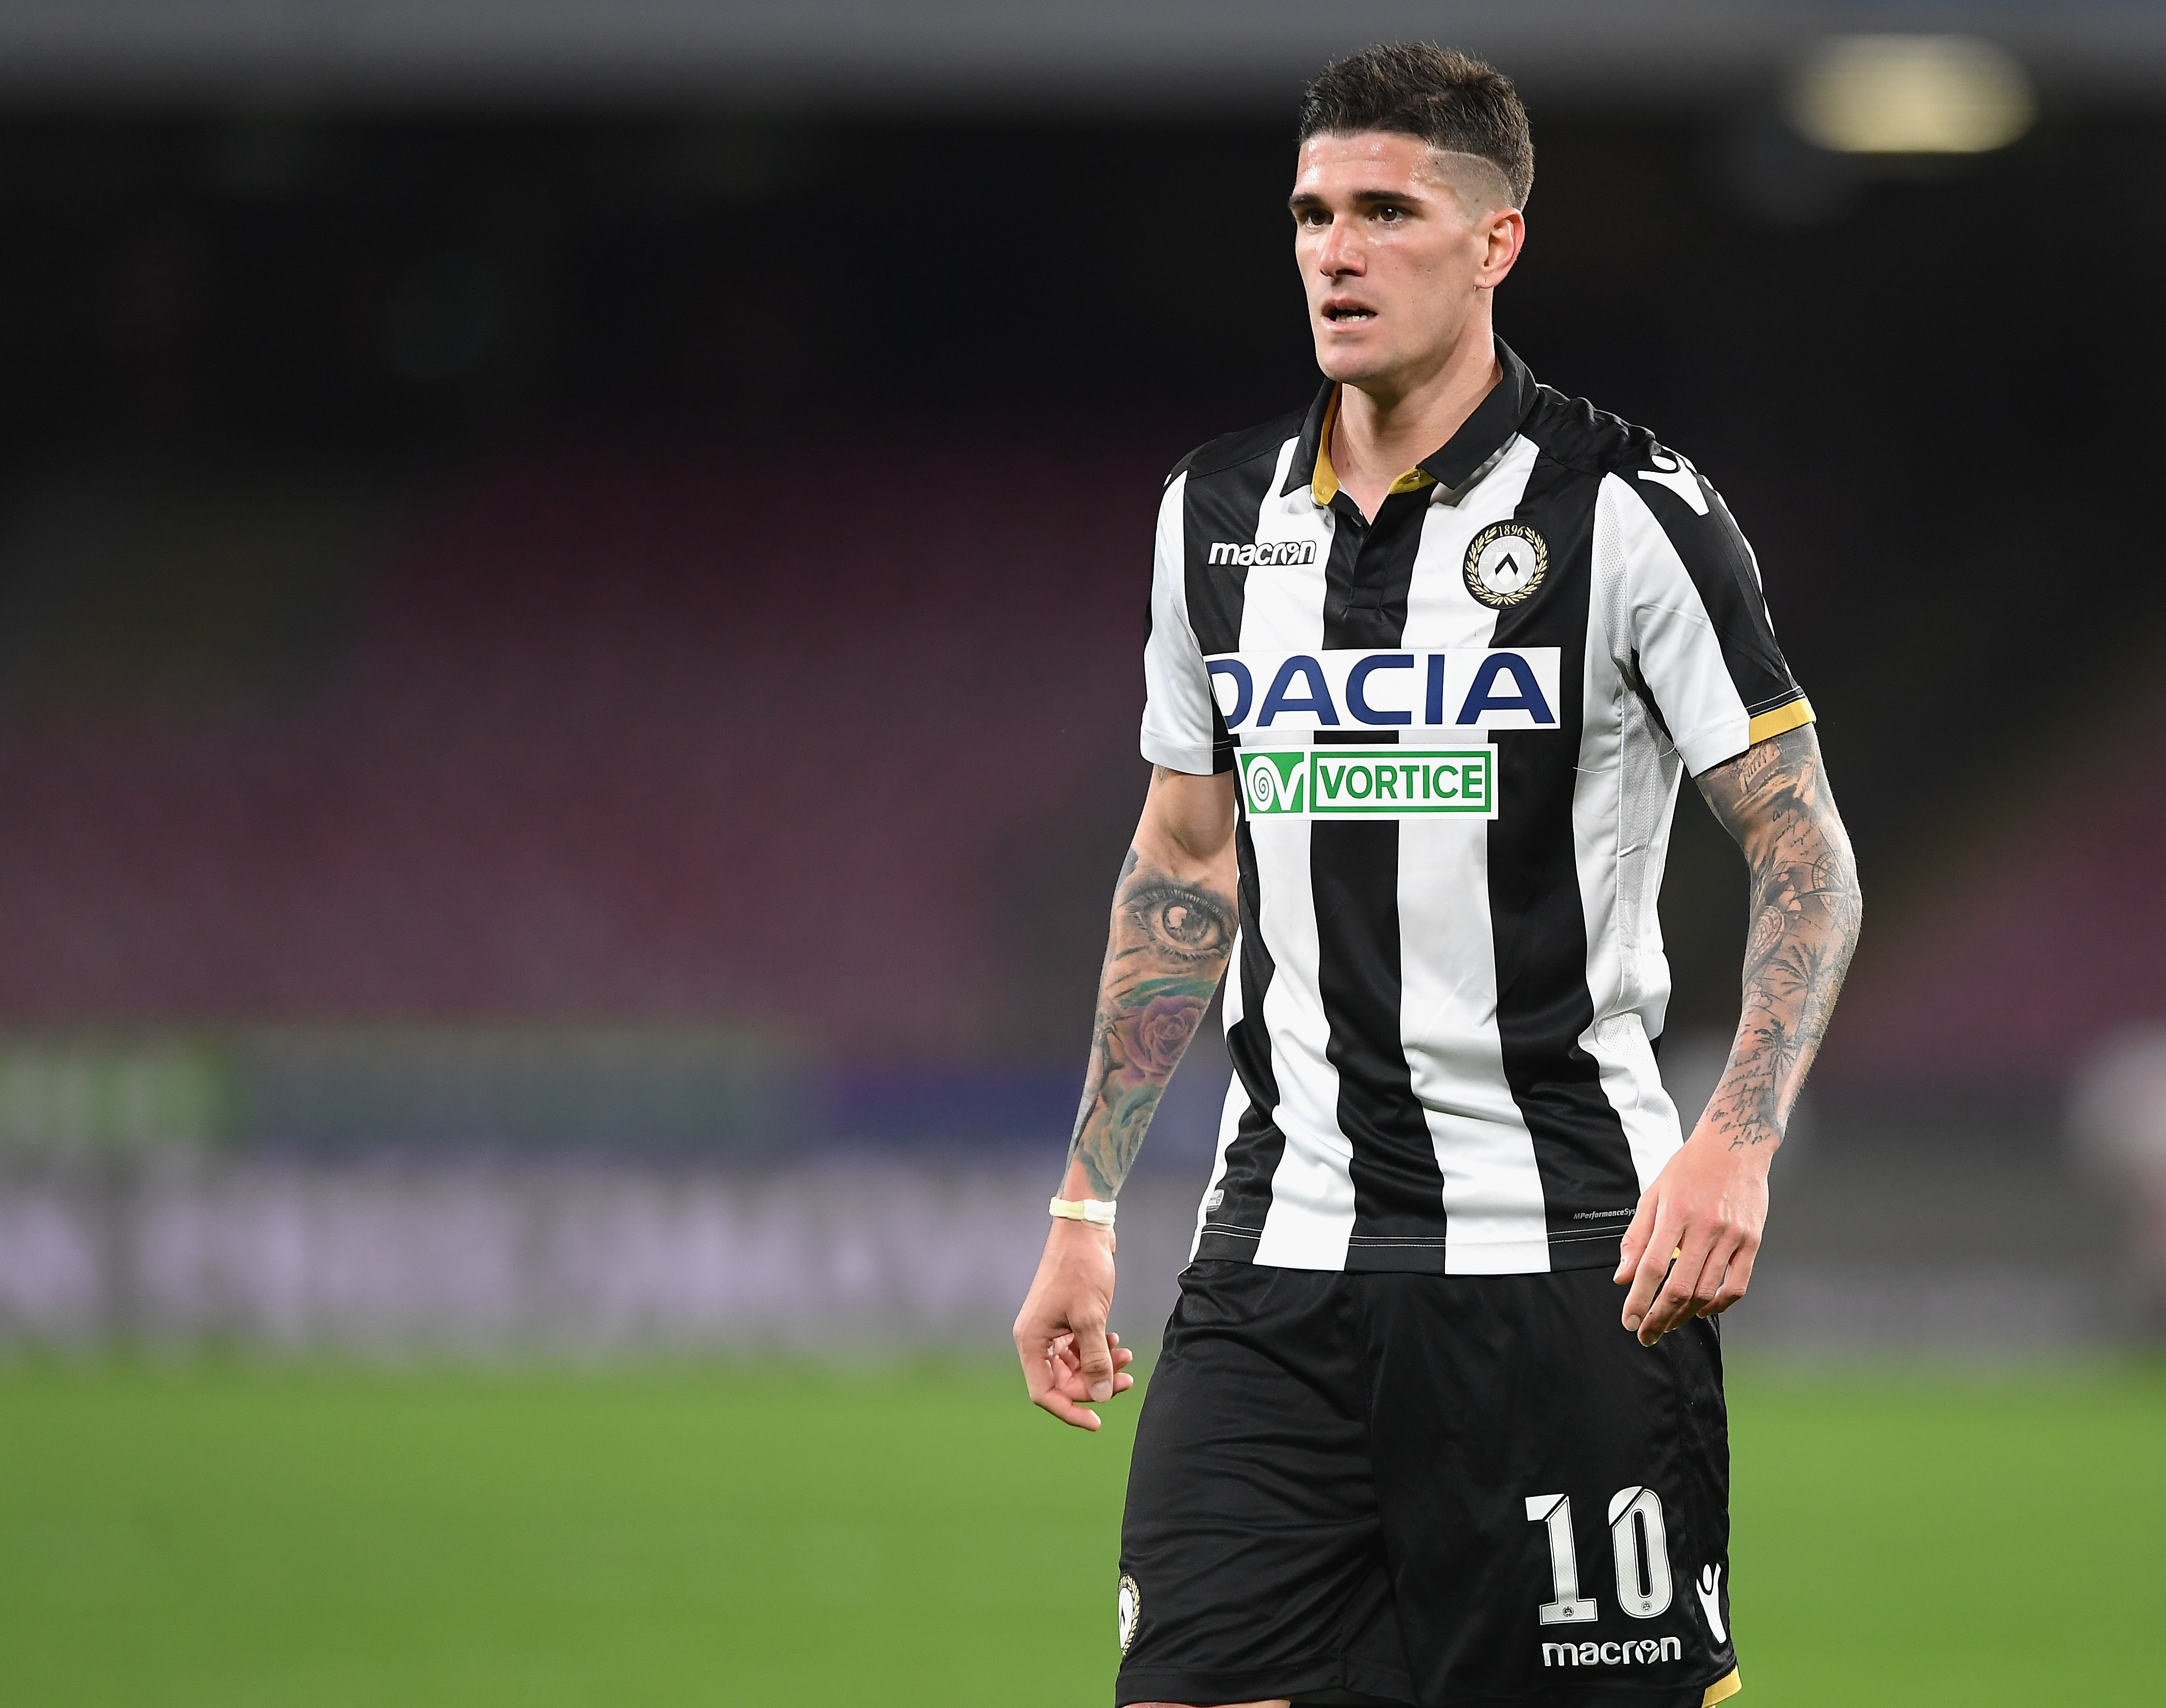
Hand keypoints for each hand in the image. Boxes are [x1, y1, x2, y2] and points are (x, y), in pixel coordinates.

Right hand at [1013, 1217, 1134, 1429]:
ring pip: (1074, 1366)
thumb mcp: (1091, 1317)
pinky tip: (1117, 1341)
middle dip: (1095, 1385)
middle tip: (1128, 1380)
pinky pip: (1080, 1349)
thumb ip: (1095, 1360)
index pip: (1044, 1393)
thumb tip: (1102, 1397)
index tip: (1097, 1422)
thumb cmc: (1082, 1269)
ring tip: (1127, 1357)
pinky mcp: (1065, 1320)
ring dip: (1101, 1367)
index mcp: (1031, 1340)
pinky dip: (1099, 1350)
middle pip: (1062, 1382)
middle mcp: (1036, 1338)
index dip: (1070, 1411)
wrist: (1085, 1229)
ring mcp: (1051, 1329)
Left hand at [1613, 1130, 1771, 1346]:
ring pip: (1707, 1291)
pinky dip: (1719, 1304)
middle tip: (1646, 1334)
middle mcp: (1704, 1226)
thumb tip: (1622, 1278)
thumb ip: (1636, 1238)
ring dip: (1685, 1315)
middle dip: (1659, 1318)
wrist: (1734, 1145)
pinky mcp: (1752, 1240)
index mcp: (1674, 1213)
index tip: (1628, 1321)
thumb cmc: (1688, 1169)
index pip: (1653, 1267)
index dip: (1639, 1299)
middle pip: (1680, 1287)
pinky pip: (1737, 1284)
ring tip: (1669, 1324)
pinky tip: (1702, 1309)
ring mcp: (1732, 1235)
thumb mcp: (1653, 1194)